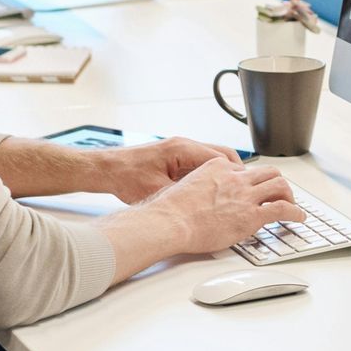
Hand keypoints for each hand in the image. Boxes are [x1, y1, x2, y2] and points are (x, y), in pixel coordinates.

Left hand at [100, 136, 240, 204]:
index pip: (221, 158)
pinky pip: (200, 162)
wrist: (106, 169)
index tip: (244, 187)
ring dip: (223, 173)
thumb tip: (206, 205)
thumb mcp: (159, 191)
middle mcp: (184, 145)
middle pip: (222, 154)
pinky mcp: (175, 156)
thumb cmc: (126, 177)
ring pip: (212, 158)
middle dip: (235, 172)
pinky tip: (211, 190)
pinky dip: (209, 174)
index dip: (235, 175)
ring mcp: (180, 149)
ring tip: (231, 192)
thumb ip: (185, 194)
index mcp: (183, 149)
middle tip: (244, 190)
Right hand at [133, 157, 307, 253]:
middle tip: (280, 193)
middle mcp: (235, 177)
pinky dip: (296, 212)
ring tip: (292, 204)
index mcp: (218, 167)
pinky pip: (282, 209)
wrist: (170, 222)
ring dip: (289, 195)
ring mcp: (245, 195)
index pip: (243, 169)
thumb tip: (196, 197)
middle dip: (276, 182)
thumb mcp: (184, 186)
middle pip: (268, 172)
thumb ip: (197, 186)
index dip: (251, 181)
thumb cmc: (170, 210)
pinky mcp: (252, 214)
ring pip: (280, 185)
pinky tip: (299, 217)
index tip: (254, 188)